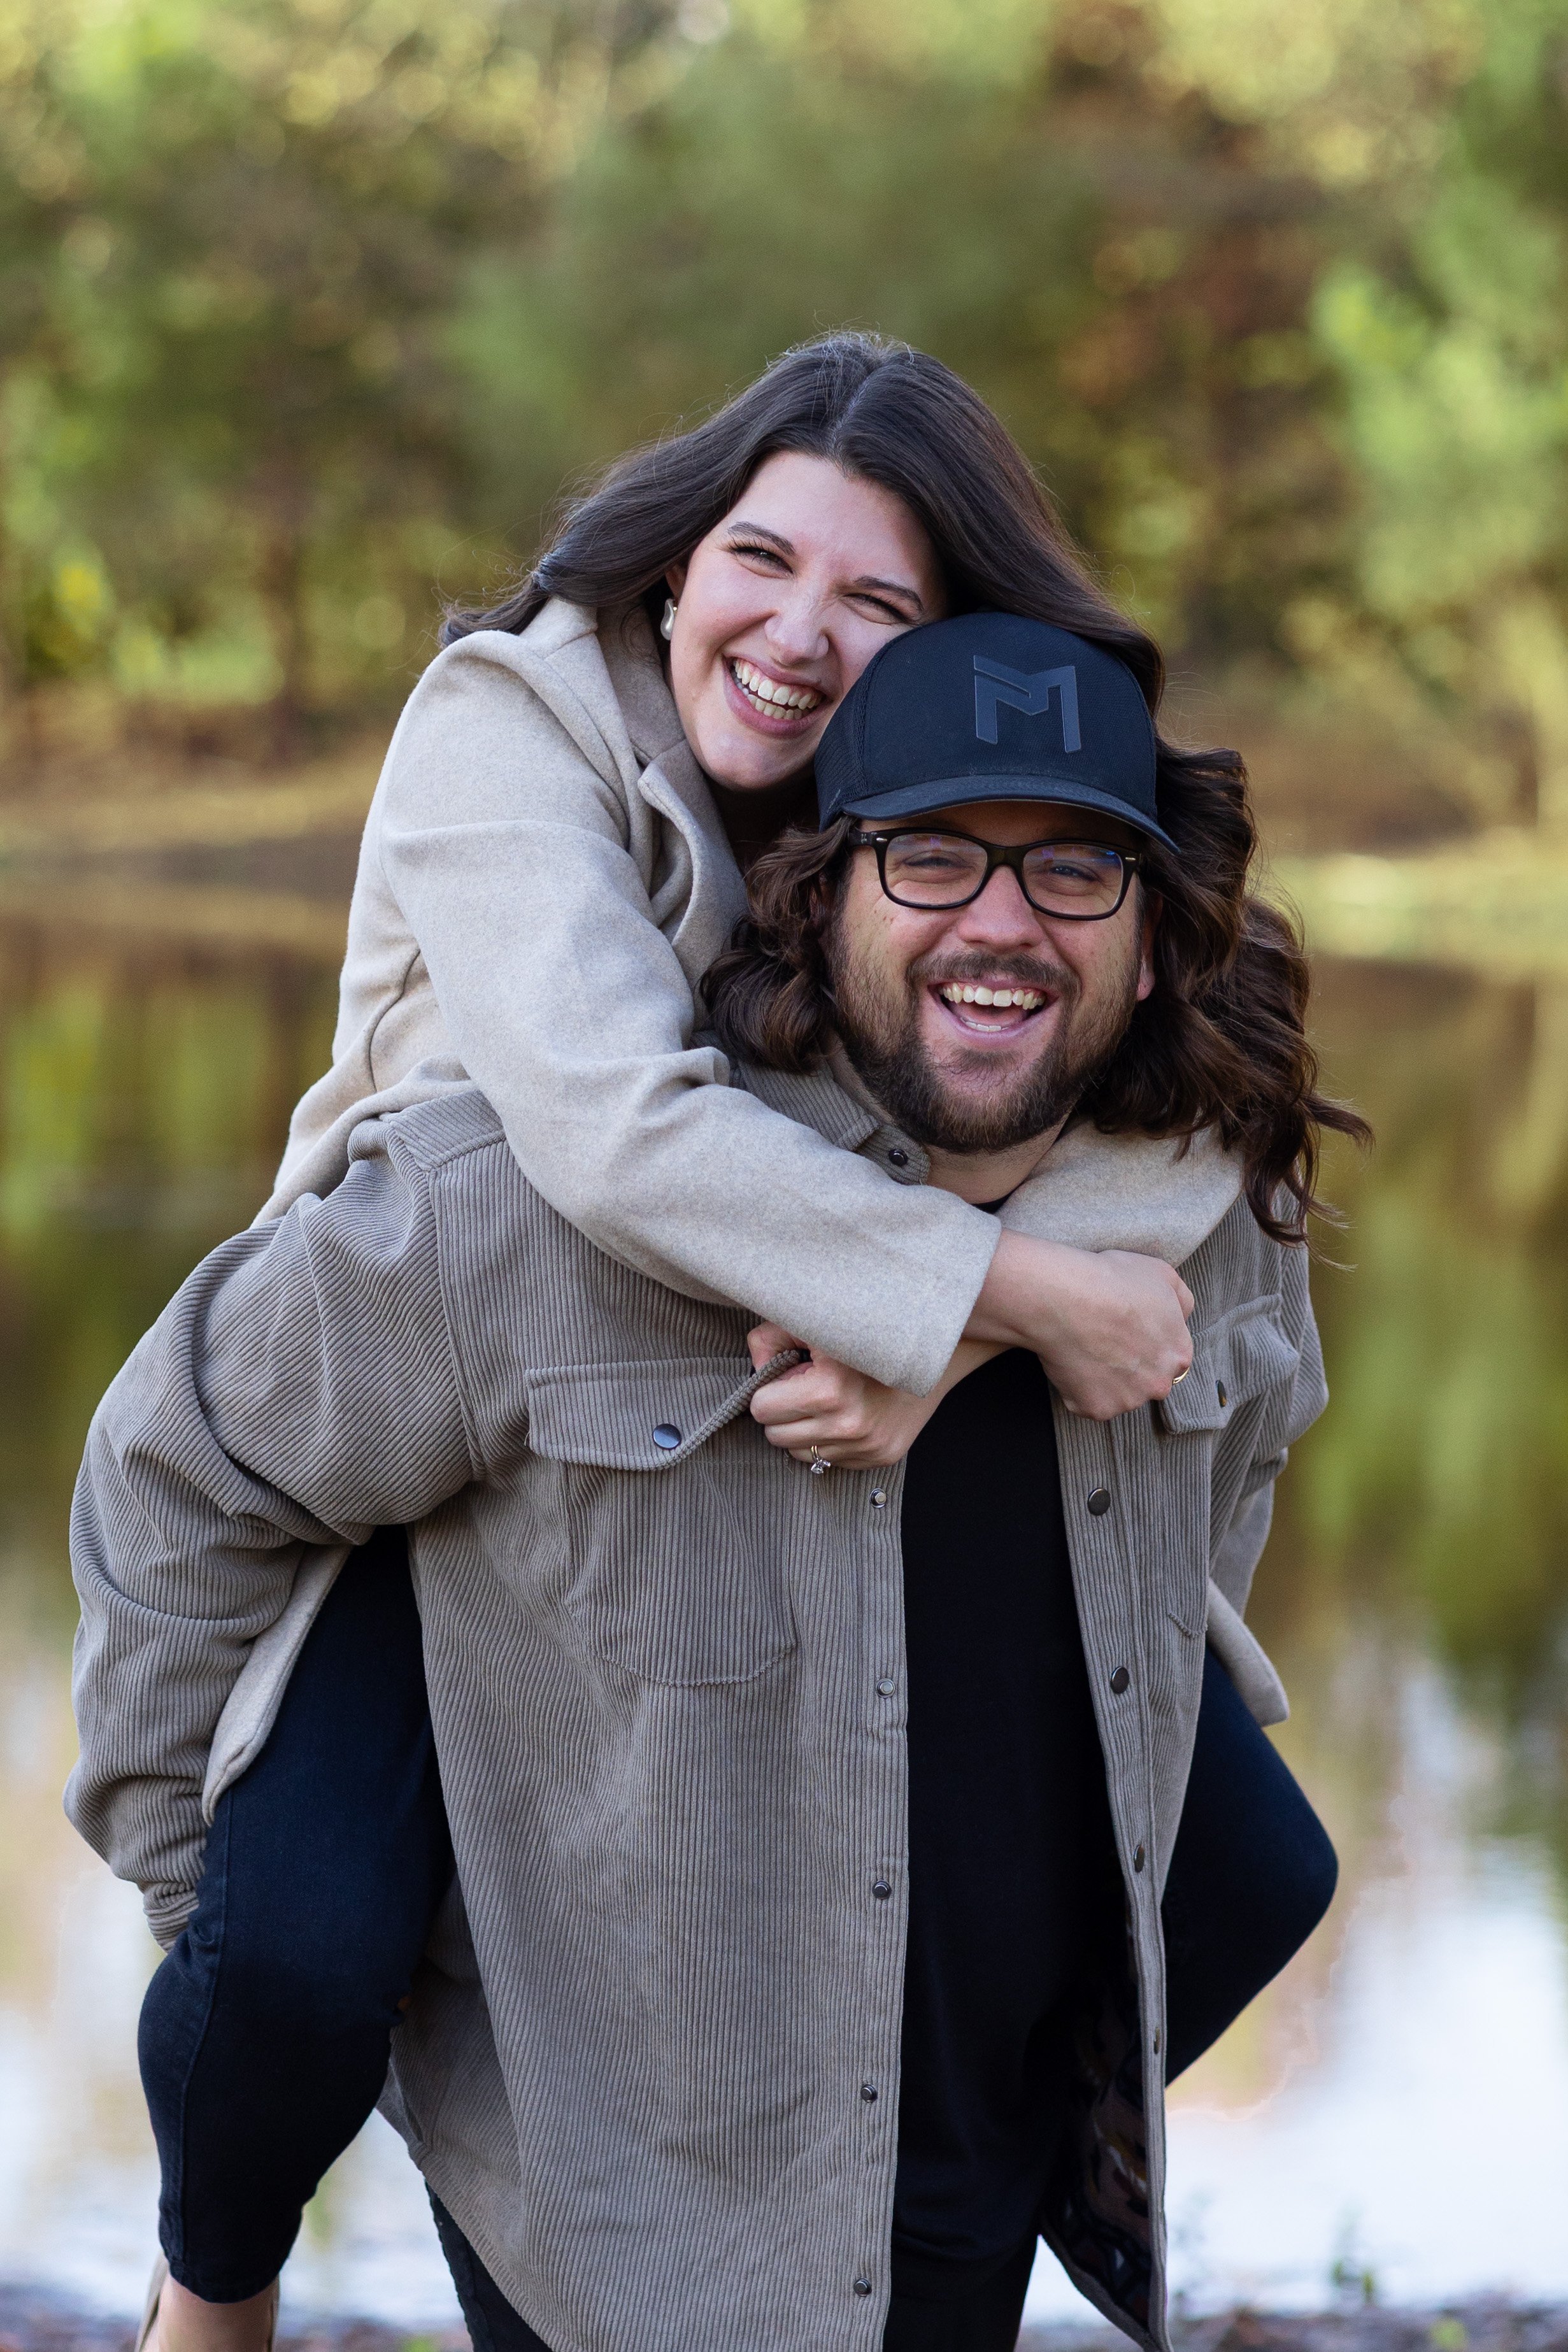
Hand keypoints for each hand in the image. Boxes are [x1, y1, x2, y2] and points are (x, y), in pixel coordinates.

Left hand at [746, 1322, 984, 1466]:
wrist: (932, 1350)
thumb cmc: (864, 1333)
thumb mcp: (811, 1322)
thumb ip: (769, 1339)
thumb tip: (754, 1369)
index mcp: (829, 1389)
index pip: (761, 1409)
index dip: (768, 1389)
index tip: (788, 1375)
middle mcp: (849, 1424)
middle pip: (775, 1437)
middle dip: (782, 1413)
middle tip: (805, 1388)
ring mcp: (867, 1445)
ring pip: (800, 1455)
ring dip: (805, 1430)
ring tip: (827, 1402)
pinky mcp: (881, 1457)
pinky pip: (831, 1462)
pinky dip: (831, 1441)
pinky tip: (848, 1414)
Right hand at [968, 1231, 1192, 1420]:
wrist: (1067, 1299)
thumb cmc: (1113, 1281)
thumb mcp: (1162, 1274)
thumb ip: (1181, 1301)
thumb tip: (1182, 1317)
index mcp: (1179, 1353)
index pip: (1170, 1357)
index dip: (1148, 1344)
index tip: (1128, 1332)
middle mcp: (1159, 1383)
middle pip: (1147, 1382)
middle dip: (1131, 1369)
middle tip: (1105, 1342)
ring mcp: (1128, 1400)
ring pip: (1119, 1395)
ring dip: (1105, 1380)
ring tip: (1085, 1349)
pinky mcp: (1097, 1409)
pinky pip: (1087, 1403)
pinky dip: (1078, 1389)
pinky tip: (1070, 1362)